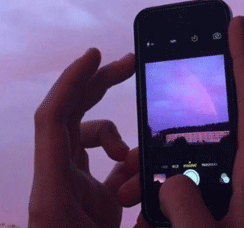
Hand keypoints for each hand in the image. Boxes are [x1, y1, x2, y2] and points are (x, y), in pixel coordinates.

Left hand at [28, 49, 138, 227]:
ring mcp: (69, 184)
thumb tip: (167, 196)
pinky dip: (121, 155)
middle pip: (73, 113)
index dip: (72, 81)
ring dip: (117, 132)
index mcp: (54, 194)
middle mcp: (57, 181)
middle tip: (130, 63)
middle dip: (101, 82)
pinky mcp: (83, 191)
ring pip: (89, 134)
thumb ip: (144, 220)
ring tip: (135, 157)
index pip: (54, 120)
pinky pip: (101, 157)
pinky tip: (134, 172)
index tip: (96, 54)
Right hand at [124, 16, 243, 226]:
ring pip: (209, 165)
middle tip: (138, 155)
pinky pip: (214, 188)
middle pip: (218, 135)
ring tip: (133, 195)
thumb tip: (172, 182)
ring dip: (171, 178)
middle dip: (175, 139)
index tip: (237, 23)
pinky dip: (186, 196)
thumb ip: (183, 205)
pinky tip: (157, 217)